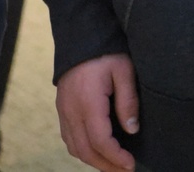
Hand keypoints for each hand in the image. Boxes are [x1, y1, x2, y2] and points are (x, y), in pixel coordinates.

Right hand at [56, 54, 138, 171]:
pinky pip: (69, 138)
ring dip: (93, 161)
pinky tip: (96, 151)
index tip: (130, 164)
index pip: (100, 141)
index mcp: (88, 102)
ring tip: (113, 165)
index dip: (115, 157)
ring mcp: (63, 111)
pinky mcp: (62, 108)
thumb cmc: (105, 51)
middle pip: (85, 151)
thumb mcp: (123, 69)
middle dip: (106, 166)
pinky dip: (82, 150)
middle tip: (125, 170)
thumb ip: (127, 100)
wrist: (80, 35)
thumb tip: (132, 130)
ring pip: (75, 148)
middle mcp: (71, 111)